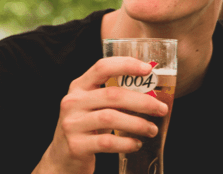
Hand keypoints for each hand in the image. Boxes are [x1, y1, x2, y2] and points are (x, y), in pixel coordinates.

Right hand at [32, 57, 168, 173]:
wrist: (62, 158)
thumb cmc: (85, 127)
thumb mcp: (90, 105)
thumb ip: (111, 96)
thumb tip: (149, 91)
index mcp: (79, 86)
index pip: (102, 67)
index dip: (126, 65)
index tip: (148, 69)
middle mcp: (73, 101)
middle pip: (112, 95)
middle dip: (141, 101)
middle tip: (161, 108)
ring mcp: (72, 123)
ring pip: (111, 118)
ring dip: (137, 124)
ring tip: (151, 129)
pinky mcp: (76, 145)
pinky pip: (107, 142)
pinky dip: (126, 143)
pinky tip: (136, 144)